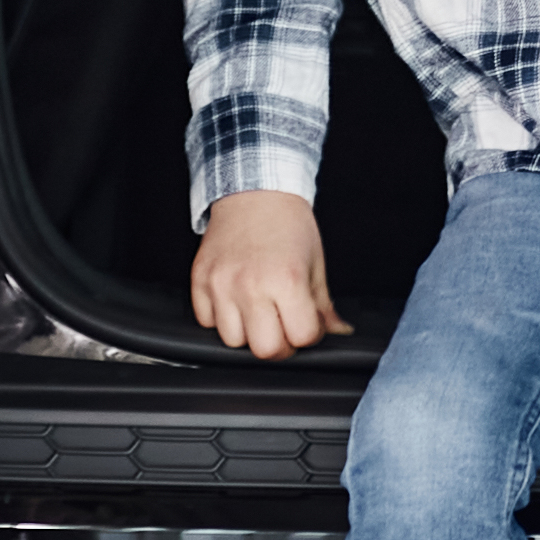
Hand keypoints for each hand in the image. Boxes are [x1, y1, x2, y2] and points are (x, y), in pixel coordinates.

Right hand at [193, 189, 334, 356]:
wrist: (255, 190)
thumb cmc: (288, 223)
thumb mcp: (315, 262)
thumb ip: (324, 305)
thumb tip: (339, 332)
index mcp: (287, 281)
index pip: (302, 337)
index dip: (310, 334)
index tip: (307, 322)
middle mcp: (251, 286)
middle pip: (266, 349)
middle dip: (280, 343)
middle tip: (283, 324)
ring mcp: (222, 284)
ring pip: (233, 340)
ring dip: (248, 332)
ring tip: (257, 310)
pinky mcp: (200, 280)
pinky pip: (206, 321)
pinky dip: (221, 318)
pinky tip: (234, 300)